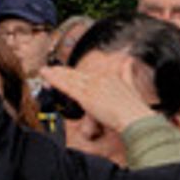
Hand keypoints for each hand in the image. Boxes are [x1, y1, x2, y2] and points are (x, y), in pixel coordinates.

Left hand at [43, 60, 158, 134]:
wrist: (135, 118)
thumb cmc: (135, 108)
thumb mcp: (132, 85)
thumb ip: (127, 72)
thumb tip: (128, 61)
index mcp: (109, 76)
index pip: (87, 74)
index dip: (74, 74)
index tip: (64, 72)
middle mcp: (100, 78)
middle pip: (77, 75)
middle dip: (61, 72)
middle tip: (49, 69)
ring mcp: (93, 86)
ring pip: (69, 79)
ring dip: (55, 75)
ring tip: (44, 71)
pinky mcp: (87, 97)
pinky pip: (68, 87)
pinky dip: (56, 81)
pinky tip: (47, 77)